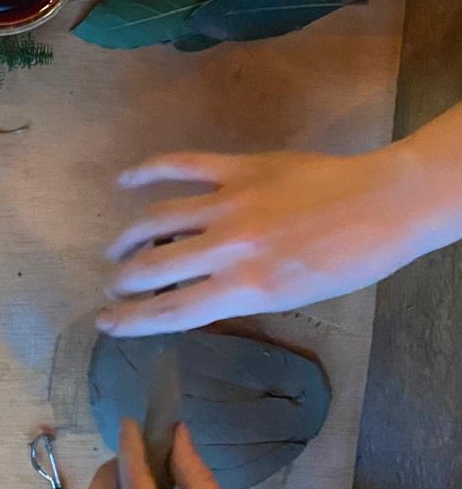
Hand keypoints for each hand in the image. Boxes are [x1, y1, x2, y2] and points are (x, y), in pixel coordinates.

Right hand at [97, 142, 456, 336]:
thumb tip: (196, 290)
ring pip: (157, 219)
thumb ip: (238, 294)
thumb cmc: (346, 261)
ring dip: (129, 237)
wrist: (384, 205)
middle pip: (154, 267)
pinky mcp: (240, 167)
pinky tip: (124, 180)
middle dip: (124, 281)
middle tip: (113, 285)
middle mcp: (230, 248)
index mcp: (246, 288)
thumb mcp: (290, 296)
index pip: (170, 311)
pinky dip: (148, 170)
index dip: (130, 320)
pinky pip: (183, 165)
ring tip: (116, 249)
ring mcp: (231, 203)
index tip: (105, 324)